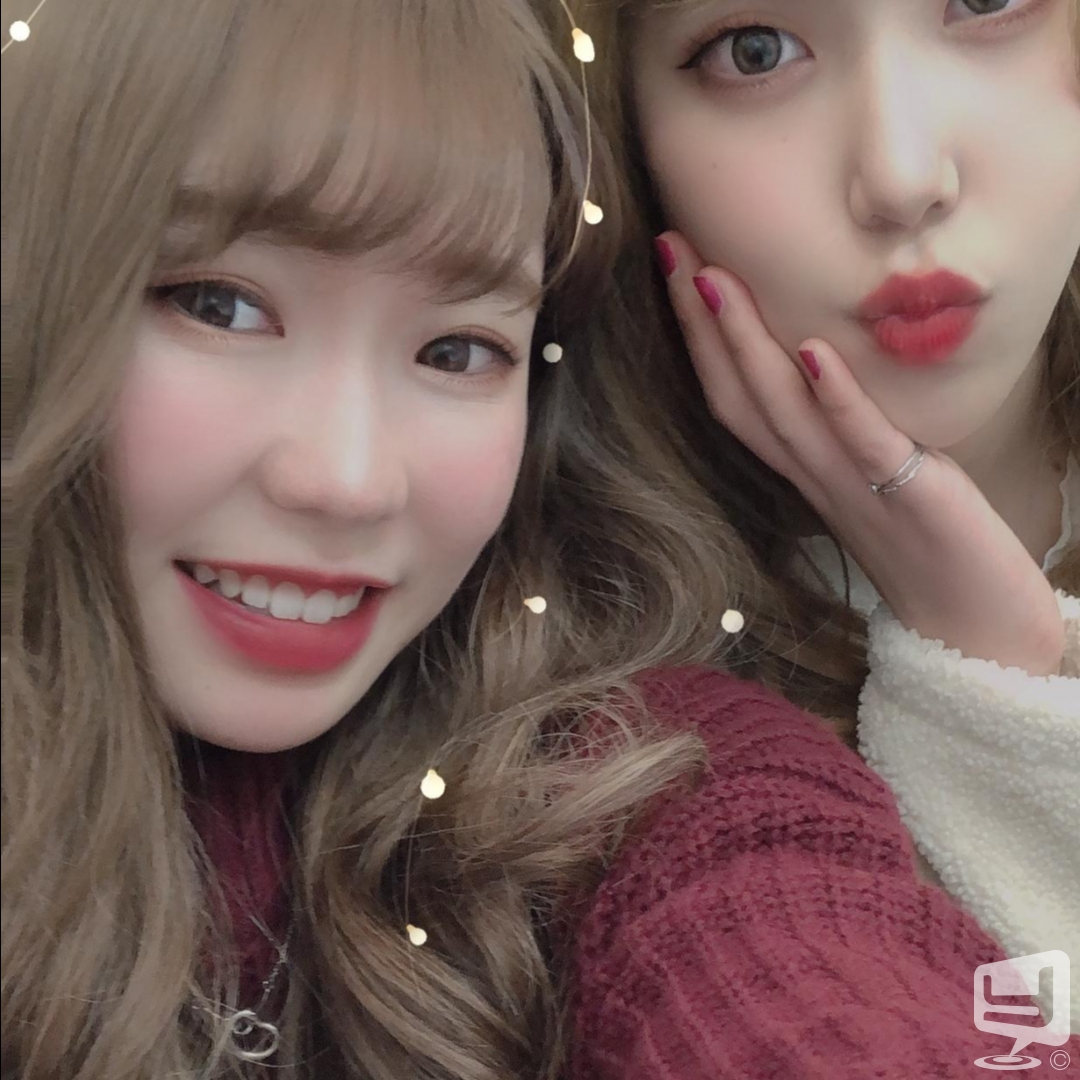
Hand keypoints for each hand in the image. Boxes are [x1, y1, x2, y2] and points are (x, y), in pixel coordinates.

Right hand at [657, 231, 1063, 675]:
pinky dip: (835, 397)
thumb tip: (826, 366)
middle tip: (671, 249)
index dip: (698, 335)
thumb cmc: (926, 548)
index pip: (733, 396)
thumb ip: (843, 428)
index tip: (678, 266)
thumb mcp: (873, 476)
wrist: (971, 629)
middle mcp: (812, 474)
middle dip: (699, 321)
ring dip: (744, 345)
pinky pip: (861, 442)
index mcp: (803, 468)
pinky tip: (812, 351)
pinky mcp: (905, 494)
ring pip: (781, 412)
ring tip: (715, 279)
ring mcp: (851, 485)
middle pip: (737, 395)